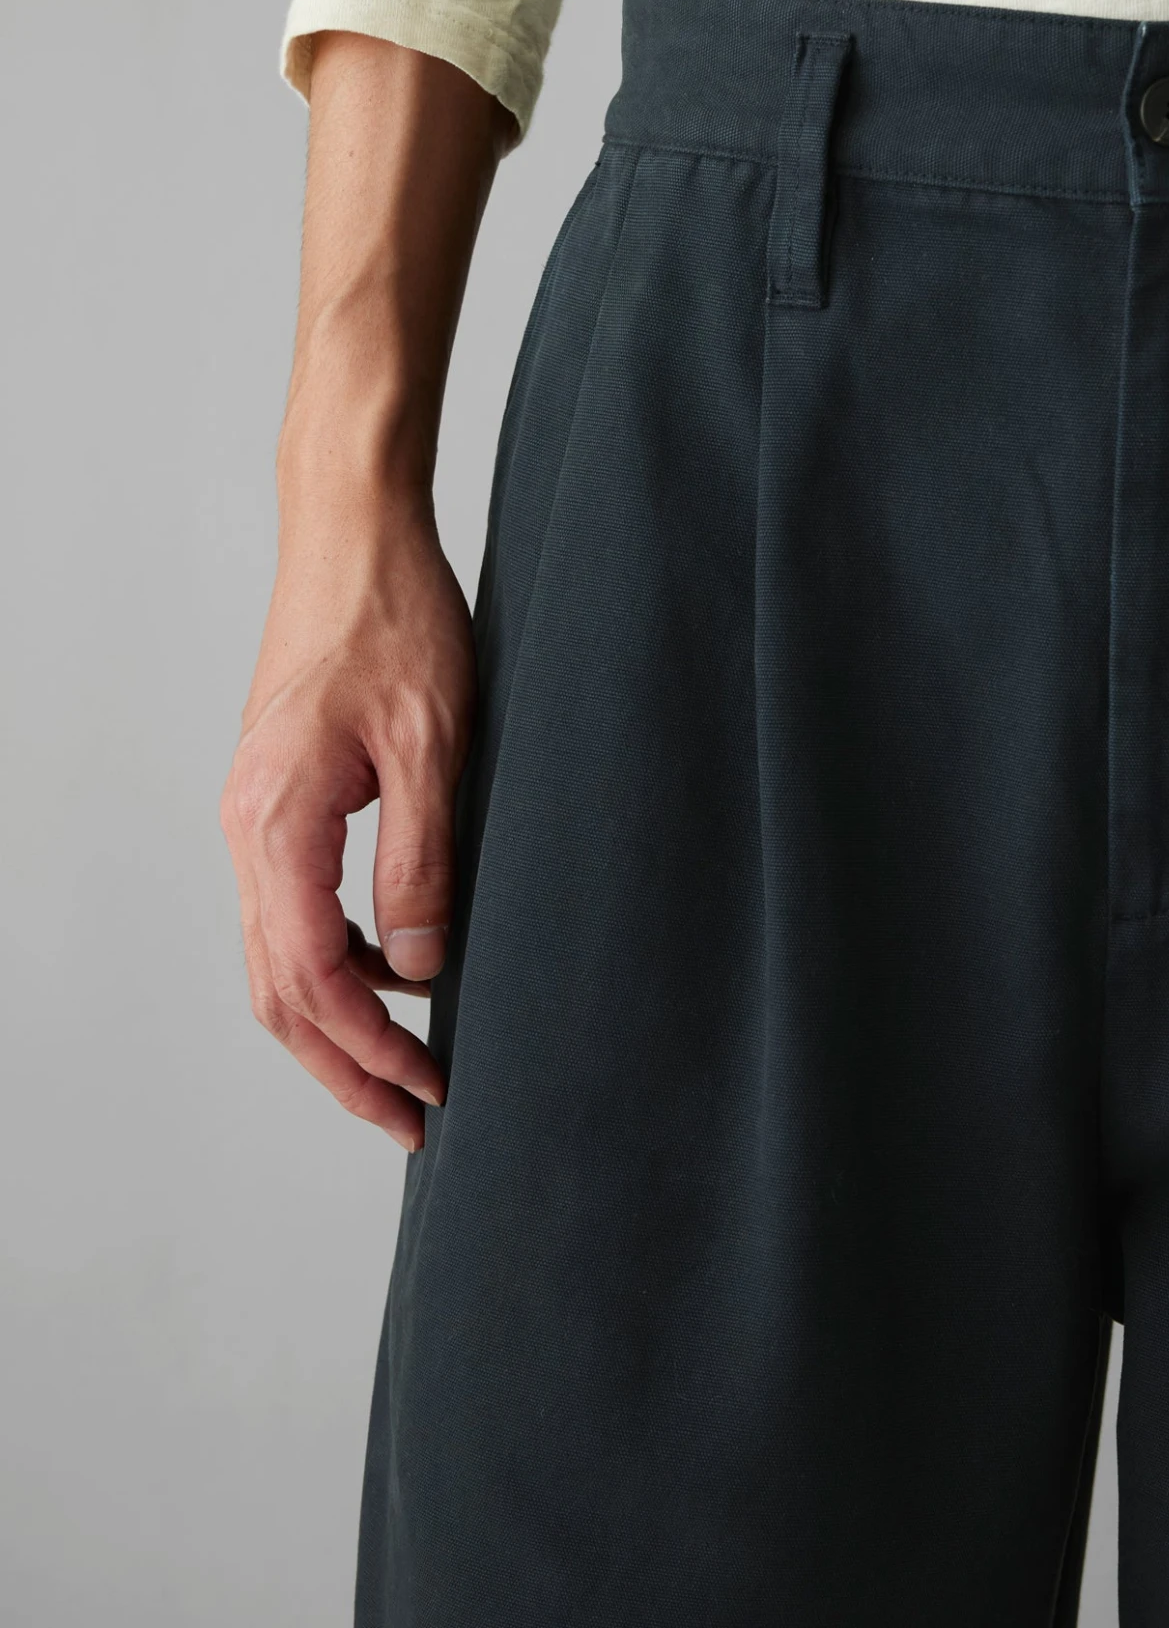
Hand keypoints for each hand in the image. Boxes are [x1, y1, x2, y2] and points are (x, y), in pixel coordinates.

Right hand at [222, 30, 509, 1149]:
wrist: (352, 533)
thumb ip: (423, 863)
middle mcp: (249, 831)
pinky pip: (290, 910)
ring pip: (277, 957)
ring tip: (403, 1067)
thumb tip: (422, 968)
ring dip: (336, 1022)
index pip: (314, 981)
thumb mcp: (434, 746)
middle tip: (413, 1120)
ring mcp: (255, 815)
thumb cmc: (395, 620)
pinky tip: (392, 972)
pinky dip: (332, 962)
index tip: (431, 1095)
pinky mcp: (277, 796)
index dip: (373, 1051)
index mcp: (277, 826)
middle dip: (345, 1065)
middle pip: (278, 990)